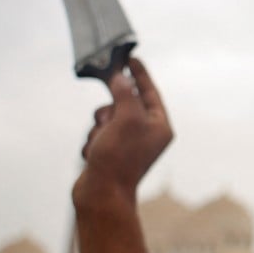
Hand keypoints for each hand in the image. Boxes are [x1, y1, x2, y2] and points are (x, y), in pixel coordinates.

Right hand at [72, 58, 172, 206]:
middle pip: (124, 104)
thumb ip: (125, 94)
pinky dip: (92, 142)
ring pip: (106, 118)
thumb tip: (122, 79)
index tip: (131, 57)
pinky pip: (96, 134)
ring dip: (98, 129)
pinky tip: (95, 156)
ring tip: (102, 145)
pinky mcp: (110, 152)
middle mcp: (147, 134)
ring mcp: (128, 144)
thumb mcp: (126, 118)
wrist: (101, 195)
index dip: (140, 74)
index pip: (150, 92)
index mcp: (160, 126)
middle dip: (111, 112)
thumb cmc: (119, 158)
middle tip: (107, 120)